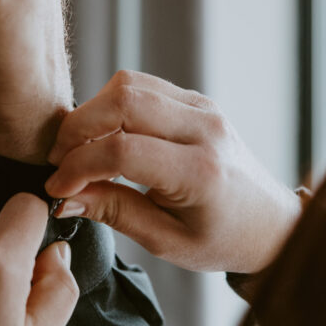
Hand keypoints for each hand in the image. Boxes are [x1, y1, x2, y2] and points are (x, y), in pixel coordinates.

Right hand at [44, 70, 301, 272]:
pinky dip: (112, 106)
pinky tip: (102, 136)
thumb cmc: (221, 239)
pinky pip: (142, 85)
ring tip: (77, 149)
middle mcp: (205, 131)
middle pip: (123, 101)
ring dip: (92, 113)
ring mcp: (203, 109)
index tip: (57, 187)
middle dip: (77, 129)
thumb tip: (64, 197)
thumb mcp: (165, 241)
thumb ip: (113, 212)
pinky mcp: (197, 100)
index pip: (122, 151)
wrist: (269, 223)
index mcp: (201, 174)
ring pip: (129, 84)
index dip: (78, 166)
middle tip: (59, 161)